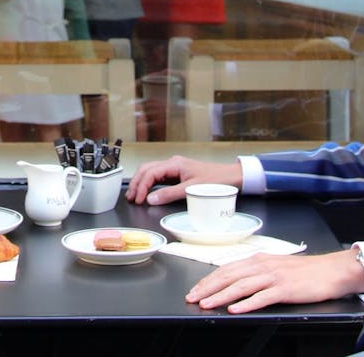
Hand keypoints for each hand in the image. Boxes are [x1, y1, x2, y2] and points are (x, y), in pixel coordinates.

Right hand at [125, 155, 240, 204]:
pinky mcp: (179, 173)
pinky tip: (148, 190)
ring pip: (151, 171)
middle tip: (131, 197)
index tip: (137, 199)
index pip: (150, 173)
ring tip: (135, 194)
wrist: (233, 176)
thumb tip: (151, 199)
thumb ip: (170, 194)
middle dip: (137, 182)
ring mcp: (175, 167)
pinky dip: (150, 183)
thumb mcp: (192, 189)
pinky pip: (159, 175)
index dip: (141, 187)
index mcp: (174, 164)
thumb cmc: (216, 180)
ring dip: (142, 182)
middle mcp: (173, 163)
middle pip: (147, 169)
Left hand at [186, 250, 363, 312]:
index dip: (209, 280)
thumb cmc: (306, 271)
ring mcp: (274, 277)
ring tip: (206, 304)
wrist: (332, 271)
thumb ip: (256, 272)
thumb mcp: (276, 266)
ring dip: (220, 295)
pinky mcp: (285, 289)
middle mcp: (263, 265)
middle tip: (193, 298)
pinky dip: (246, 303)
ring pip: (241, 286)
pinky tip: (235, 309)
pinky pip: (261, 297)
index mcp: (258, 259)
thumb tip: (235, 282)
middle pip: (229, 276)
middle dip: (208, 288)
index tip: (195, 289)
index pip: (227, 269)